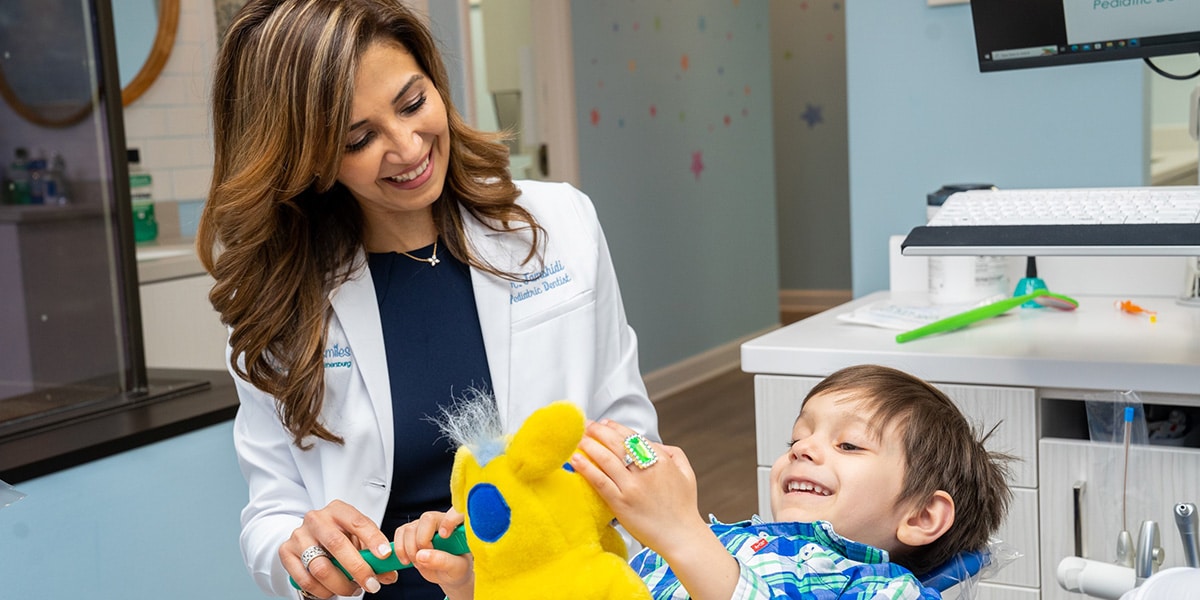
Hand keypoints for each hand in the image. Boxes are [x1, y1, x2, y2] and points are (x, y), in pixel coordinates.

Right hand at [280, 499, 396, 597]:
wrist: (309, 536)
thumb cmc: (340, 537)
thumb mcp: (357, 539)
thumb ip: (373, 556)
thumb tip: (389, 576)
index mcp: (338, 510)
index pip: (357, 522)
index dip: (372, 539)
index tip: (385, 556)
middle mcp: (316, 519)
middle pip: (337, 544)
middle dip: (358, 568)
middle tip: (372, 585)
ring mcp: (299, 535)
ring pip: (320, 567)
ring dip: (341, 584)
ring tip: (353, 589)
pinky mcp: (286, 552)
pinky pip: (305, 579)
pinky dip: (323, 591)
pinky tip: (333, 591)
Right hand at [394, 510, 474, 598]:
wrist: (447, 574)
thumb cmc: (456, 568)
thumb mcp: (456, 568)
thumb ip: (442, 560)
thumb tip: (422, 555)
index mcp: (457, 526)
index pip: (454, 513)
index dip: (449, 521)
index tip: (445, 536)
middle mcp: (440, 521)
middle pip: (426, 519)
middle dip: (422, 542)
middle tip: (426, 560)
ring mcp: (424, 525)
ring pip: (410, 528)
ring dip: (410, 549)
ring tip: (418, 563)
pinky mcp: (411, 531)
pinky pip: (400, 533)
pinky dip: (400, 549)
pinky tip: (407, 560)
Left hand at [571, 419, 709, 556]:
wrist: (681, 537)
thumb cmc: (684, 508)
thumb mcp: (687, 474)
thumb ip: (674, 453)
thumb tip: (656, 443)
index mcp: (661, 461)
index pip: (633, 437)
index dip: (615, 428)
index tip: (604, 424)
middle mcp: (646, 471)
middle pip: (617, 443)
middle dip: (598, 430)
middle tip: (586, 425)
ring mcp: (632, 487)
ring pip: (606, 459)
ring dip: (589, 445)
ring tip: (578, 438)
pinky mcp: (621, 503)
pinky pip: (600, 481)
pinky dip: (586, 468)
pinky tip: (576, 459)